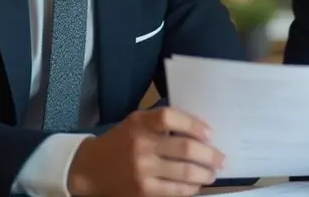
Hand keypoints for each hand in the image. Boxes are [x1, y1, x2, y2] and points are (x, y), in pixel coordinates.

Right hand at [66, 107, 224, 195]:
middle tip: (220, 158)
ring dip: (205, 173)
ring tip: (212, 173)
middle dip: (209, 155)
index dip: (194, 125)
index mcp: (139, 124)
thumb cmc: (119, 143)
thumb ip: (161, 123)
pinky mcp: (143, 191)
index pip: (171, 118)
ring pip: (185, 172)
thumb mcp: (135, 124)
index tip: (209, 133)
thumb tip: (199, 130)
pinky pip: (175, 190)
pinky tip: (195, 185)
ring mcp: (142, 170)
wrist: (88, 171)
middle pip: (185, 148)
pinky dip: (190, 188)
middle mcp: (141, 146)